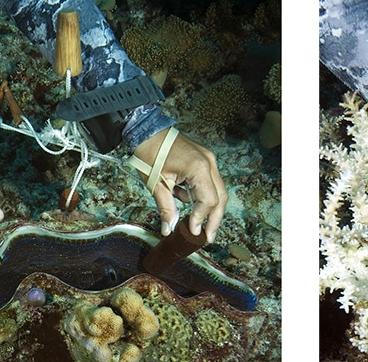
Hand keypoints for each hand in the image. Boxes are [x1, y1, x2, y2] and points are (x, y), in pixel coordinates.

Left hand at [132, 127, 226, 241]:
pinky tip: (184, 198)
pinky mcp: (204, 159)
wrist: (147, 130)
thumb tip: (169, 229)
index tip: (193, 232)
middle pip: (221, 197)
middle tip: (207, 237)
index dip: (201, 218)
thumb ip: (166, 208)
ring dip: (209, 208)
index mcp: (198, 168)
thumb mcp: (156, 184)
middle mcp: (209, 163)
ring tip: (197, 223)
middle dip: (214, 219)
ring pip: (218, 190)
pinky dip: (201, 194)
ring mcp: (209, 159)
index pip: (208, 200)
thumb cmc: (149, 153)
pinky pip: (209, 182)